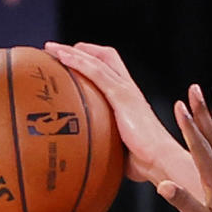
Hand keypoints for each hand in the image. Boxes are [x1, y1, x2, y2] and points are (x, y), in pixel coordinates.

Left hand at [44, 42, 174, 183]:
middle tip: (61, 52)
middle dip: (83, 50)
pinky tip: (62, 57)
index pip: (112, 72)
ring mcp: (126, 90)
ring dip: (72, 51)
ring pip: (97, 60)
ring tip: (52, 49)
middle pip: (106, 57)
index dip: (93, 63)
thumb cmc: (145, 162)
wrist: (160, 160)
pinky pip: (95, 71)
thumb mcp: (122, 152)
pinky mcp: (121, 95)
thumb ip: (108, 148)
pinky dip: (77, 61)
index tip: (73, 65)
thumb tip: (89, 160)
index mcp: (130, 101)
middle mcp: (129, 90)